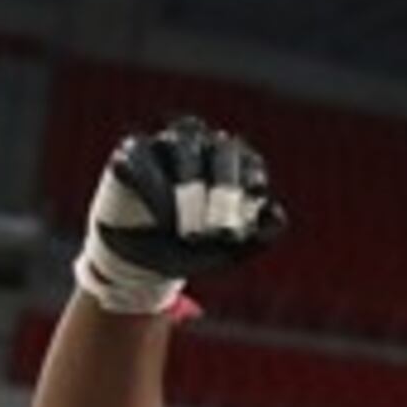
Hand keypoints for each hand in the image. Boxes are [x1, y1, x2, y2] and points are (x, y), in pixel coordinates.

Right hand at [81, 115, 286, 313]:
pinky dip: (155, 188)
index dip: (250, 180)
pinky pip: (141, 157)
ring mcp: (162, 145)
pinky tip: (166, 220)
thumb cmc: (193, 249)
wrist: (141, 263)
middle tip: (223, 226)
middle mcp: (200, 146)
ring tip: (192, 230)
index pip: (248, 160)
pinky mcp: (128, 154)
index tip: (252, 201)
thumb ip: (260, 235)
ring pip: (183, 144)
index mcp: (232, 165)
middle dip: (226, 184)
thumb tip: (278, 213)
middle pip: (221, 147)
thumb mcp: (230, 251)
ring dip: (192, 185)